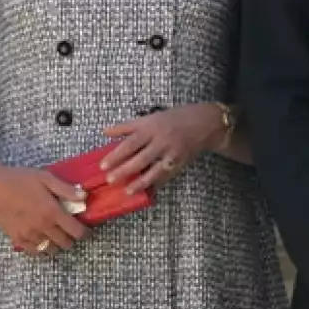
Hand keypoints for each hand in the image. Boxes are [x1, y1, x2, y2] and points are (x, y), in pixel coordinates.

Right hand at [0, 158, 89, 255]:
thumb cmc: (20, 179)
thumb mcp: (46, 178)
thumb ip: (66, 189)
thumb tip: (85, 197)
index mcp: (52, 212)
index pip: (76, 231)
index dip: (85, 233)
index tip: (87, 230)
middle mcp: (42, 227)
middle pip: (65, 243)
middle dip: (72, 239)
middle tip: (72, 230)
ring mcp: (29, 235)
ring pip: (51, 250)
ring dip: (58, 244)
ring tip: (58, 234)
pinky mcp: (16, 239)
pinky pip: (34, 252)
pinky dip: (42, 249)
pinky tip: (44, 240)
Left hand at [100, 104, 225, 193]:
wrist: (205, 123)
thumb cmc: (175, 118)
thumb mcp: (151, 117)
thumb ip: (128, 126)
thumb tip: (105, 132)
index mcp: (152, 128)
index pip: (131, 143)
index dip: (116, 154)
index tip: (103, 165)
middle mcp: (162, 141)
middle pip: (140, 158)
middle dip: (124, 170)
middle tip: (110, 180)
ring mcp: (172, 153)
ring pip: (153, 170)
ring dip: (140, 182)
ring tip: (127, 190)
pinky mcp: (180, 162)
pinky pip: (166, 175)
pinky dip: (156, 183)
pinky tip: (147, 191)